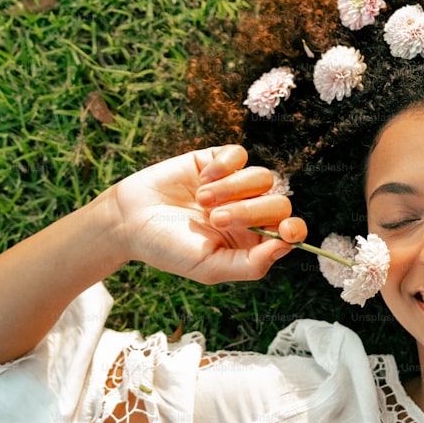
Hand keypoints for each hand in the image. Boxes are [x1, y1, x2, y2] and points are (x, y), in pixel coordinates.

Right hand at [108, 145, 307, 283]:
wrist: (129, 220)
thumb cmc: (169, 249)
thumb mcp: (210, 267)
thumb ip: (252, 264)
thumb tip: (286, 246)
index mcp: (253, 240)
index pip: (291, 230)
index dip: (295, 229)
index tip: (285, 230)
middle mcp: (250, 211)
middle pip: (279, 202)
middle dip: (249, 211)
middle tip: (214, 218)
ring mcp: (236, 185)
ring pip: (263, 177)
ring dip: (231, 189)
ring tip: (201, 201)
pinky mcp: (218, 161)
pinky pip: (239, 155)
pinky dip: (222, 167)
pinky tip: (200, 180)